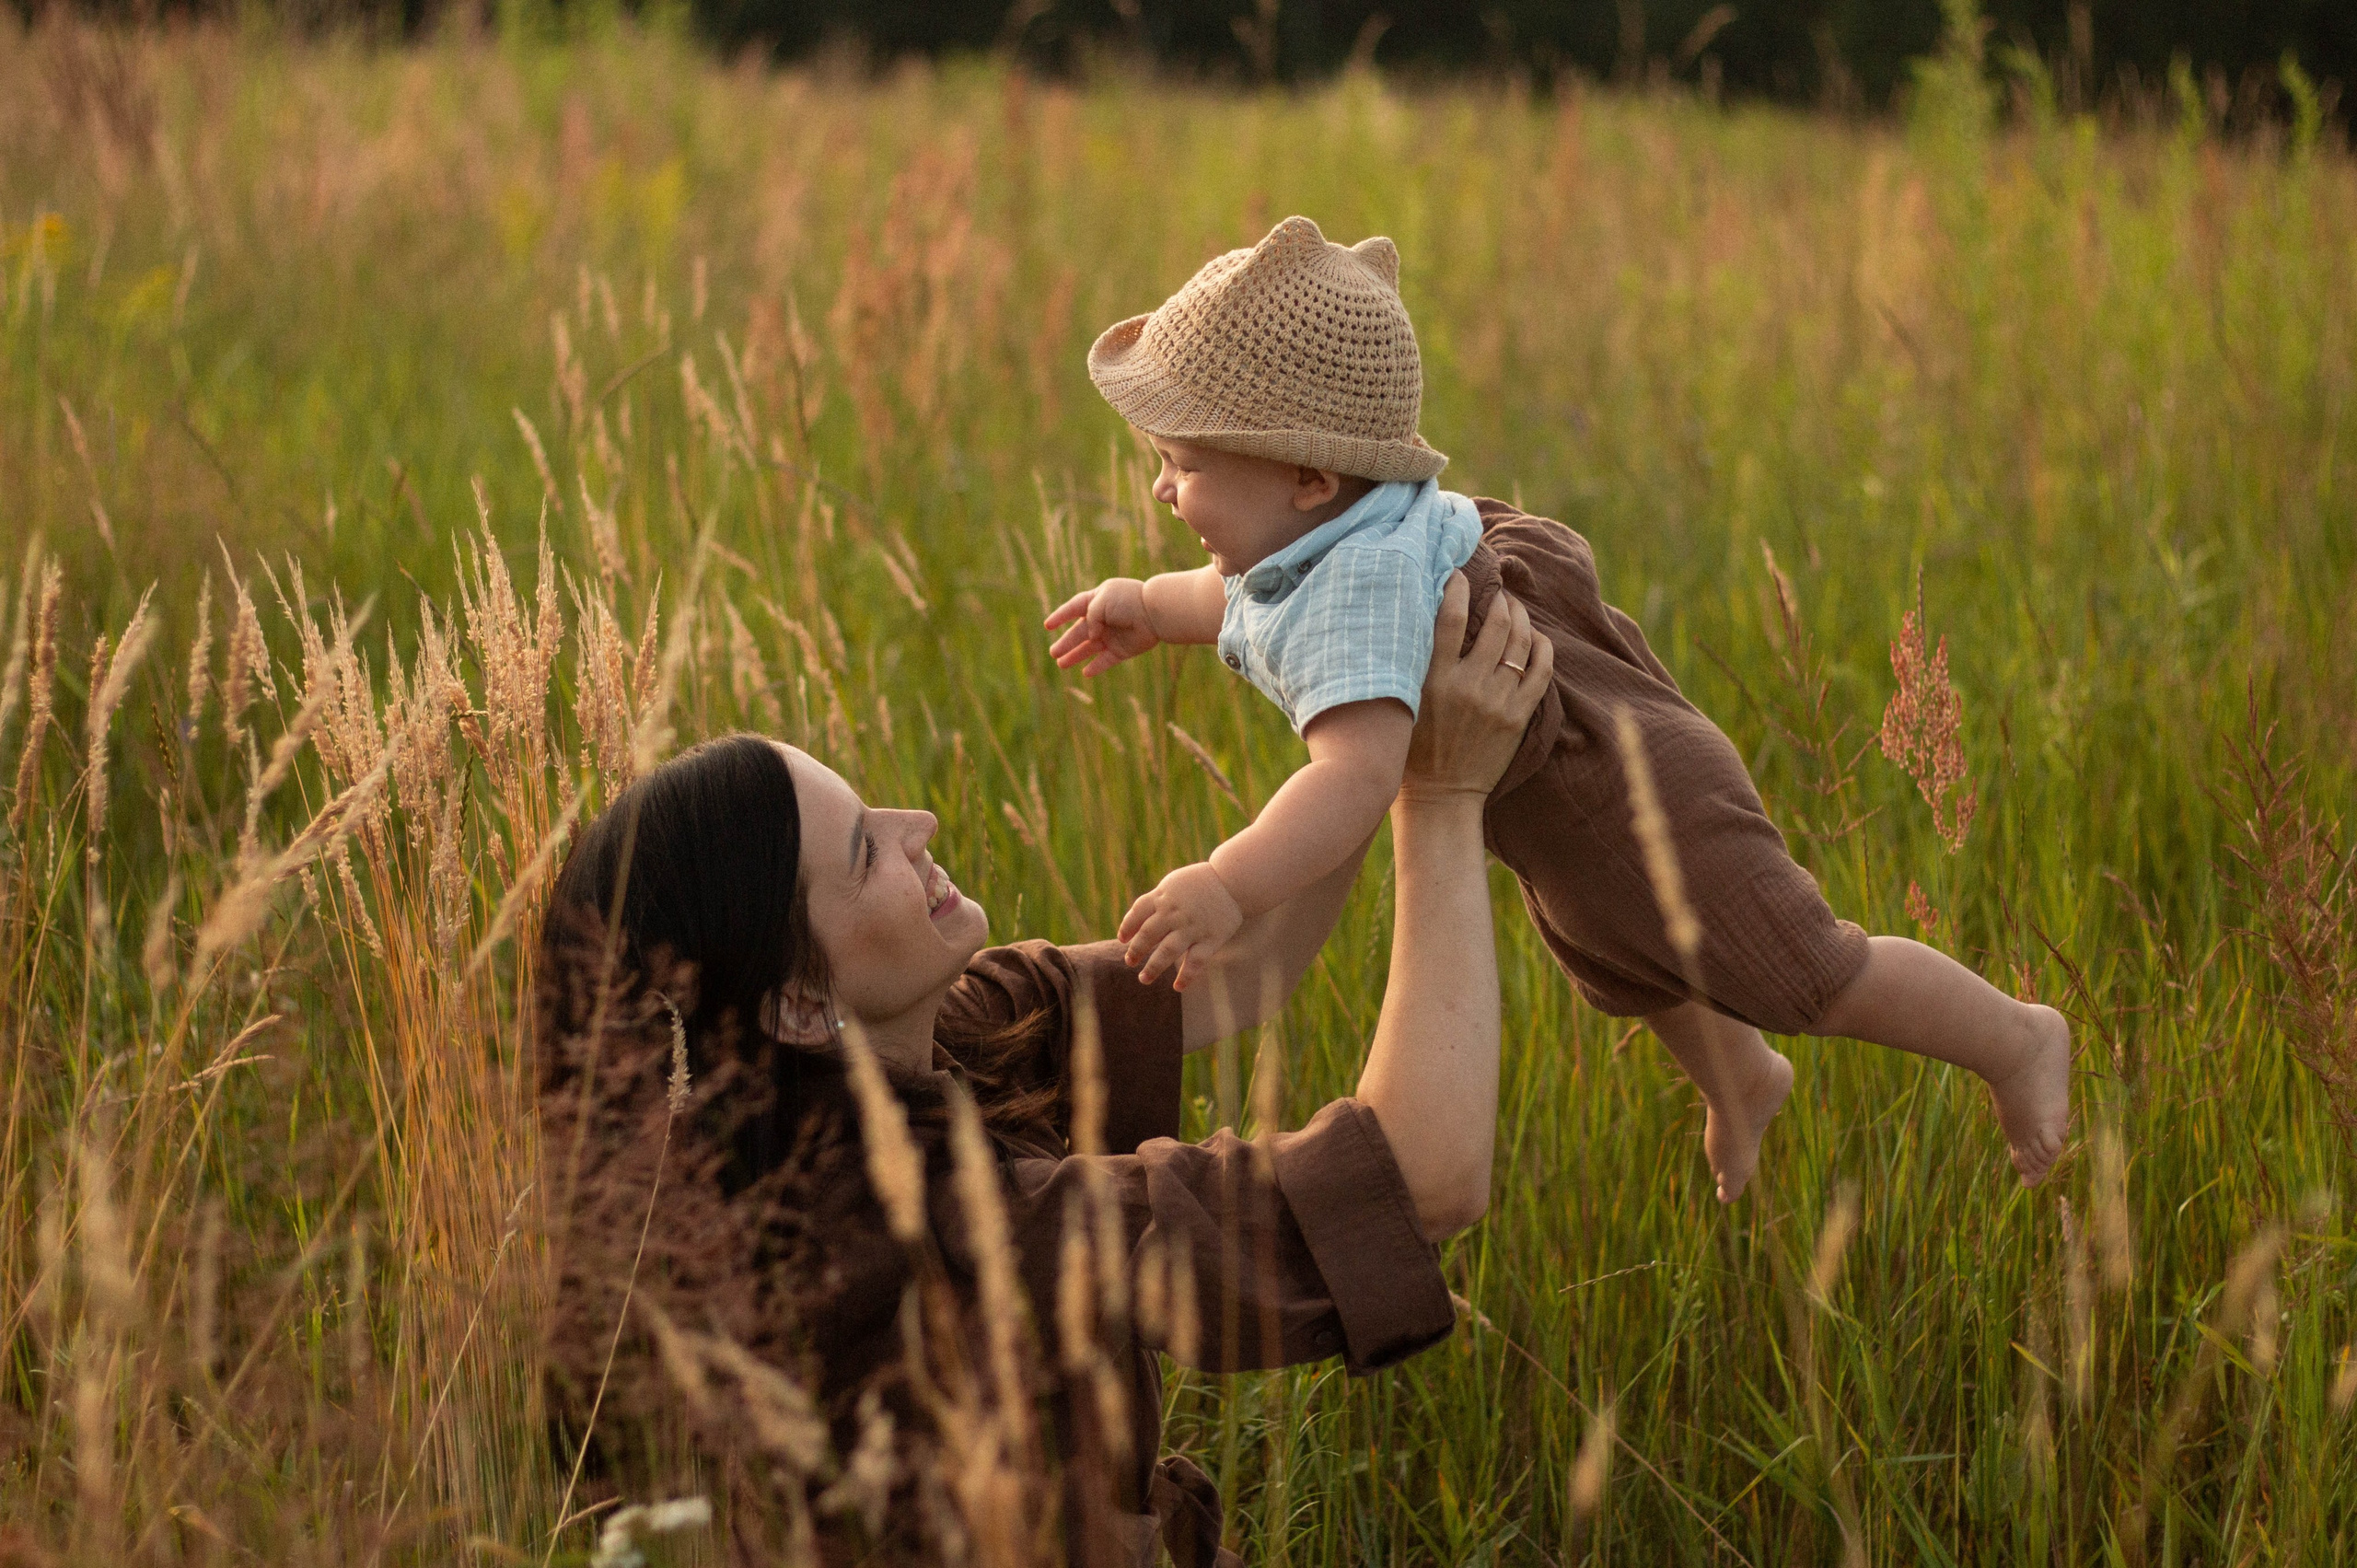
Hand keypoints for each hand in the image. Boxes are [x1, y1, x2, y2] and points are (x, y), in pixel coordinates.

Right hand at [1045, 578, 1159, 674]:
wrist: (1155, 613)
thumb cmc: (1127, 601)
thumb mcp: (1101, 601)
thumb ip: (1090, 617)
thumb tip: (1091, 636)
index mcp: (1097, 600)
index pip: (1074, 608)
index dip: (1061, 616)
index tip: (1048, 626)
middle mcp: (1104, 619)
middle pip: (1080, 632)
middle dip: (1066, 642)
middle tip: (1053, 653)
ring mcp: (1113, 635)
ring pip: (1090, 648)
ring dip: (1075, 656)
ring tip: (1061, 664)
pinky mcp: (1122, 650)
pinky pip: (1106, 660)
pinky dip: (1096, 667)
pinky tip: (1086, 672)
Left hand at [1117, 862, 1244, 990]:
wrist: (1234, 881)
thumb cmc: (1201, 882)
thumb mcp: (1174, 883)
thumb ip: (1156, 900)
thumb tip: (1136, 922)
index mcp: (1164, 897)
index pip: (1138, 913)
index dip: (1127, 927)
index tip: (1123, 940)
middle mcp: (1174, 913)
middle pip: (1148, 934)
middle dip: (1136, 950)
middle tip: (1130, 962)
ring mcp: (1192, 927)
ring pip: (1167, 951)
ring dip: (1153, 967)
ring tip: (1143, 979)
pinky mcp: (1210, 939)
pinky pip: (1195, 961)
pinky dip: (1186, 976)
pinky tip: (1178, 987)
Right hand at [1400, 572, 1550, 801]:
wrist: (1441, 797)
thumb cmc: (1413, 750)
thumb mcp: (1402, 703)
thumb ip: (1412, 666)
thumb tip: (1416, 621)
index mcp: (1434, 680)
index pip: (1448, 617)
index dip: (1456, 587)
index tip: (1458, 574)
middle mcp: (1468, 686)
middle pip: (1494, 623)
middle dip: (1498, 599)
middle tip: (1495, 591)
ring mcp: (1498, 701)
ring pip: (1520, 641)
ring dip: (1520, 616)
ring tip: (1514, 607)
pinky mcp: (1519, 716)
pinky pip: (1542, 669)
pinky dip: (1542, 646)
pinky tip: (1536, 637)